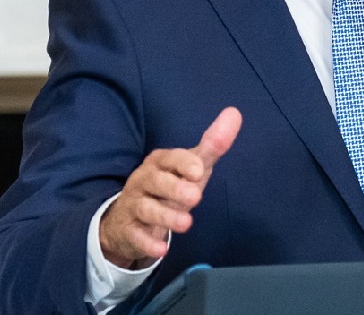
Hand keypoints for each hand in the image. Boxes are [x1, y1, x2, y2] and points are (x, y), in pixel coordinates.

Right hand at [99, 107, 241, 268]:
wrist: (130, 217)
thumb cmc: (168, 186)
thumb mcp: (191, 166)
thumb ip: (213, 144)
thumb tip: (234, 113)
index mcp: (159, 162)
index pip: (170, 158)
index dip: (183, 163)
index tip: (199, 171)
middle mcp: (143, 180)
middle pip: (155, 181)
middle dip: (174, 188)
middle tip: (195, 196)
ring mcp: (134, 205)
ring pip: (146, 209)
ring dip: (166, 216)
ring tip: (186, 224)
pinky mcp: (129, 229)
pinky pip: (136, 235)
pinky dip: (147, 242)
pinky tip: (162, 249)